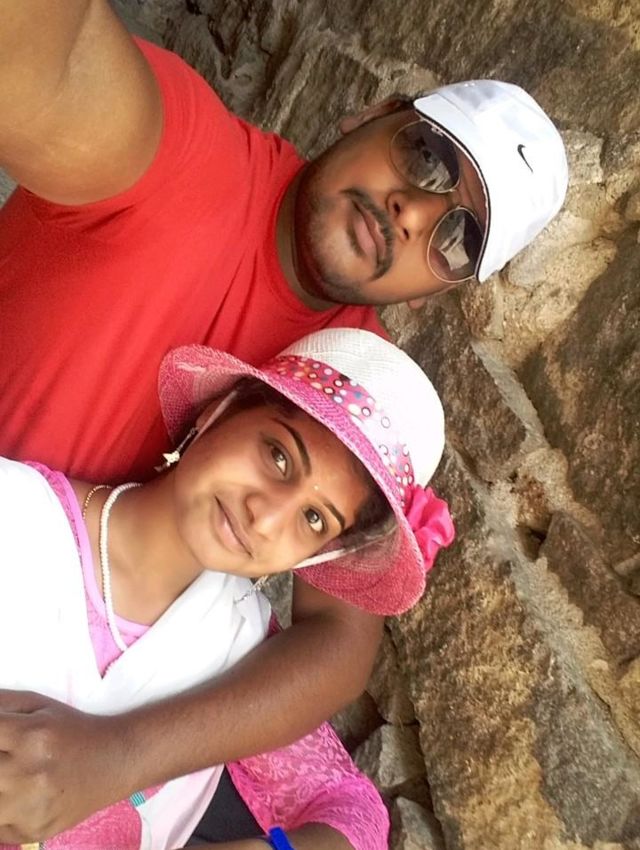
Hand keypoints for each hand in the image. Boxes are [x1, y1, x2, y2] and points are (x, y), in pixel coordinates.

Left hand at [0, 689, 127, 842]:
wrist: (115, 760)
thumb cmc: (72, 729)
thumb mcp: (38, 705)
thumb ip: (0, 704)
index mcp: (29, 736)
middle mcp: (28, 774)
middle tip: (6, 759)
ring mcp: (30, 808)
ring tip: (8, 779)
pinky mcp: (32, 832)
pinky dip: (1, 811)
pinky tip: (15, 797)